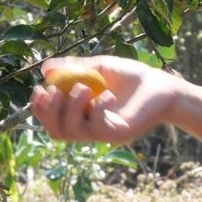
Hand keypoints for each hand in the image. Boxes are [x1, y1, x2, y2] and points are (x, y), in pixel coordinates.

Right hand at [30, 55, 183, 145]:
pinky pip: (97, 128)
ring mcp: (103, 134)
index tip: (39, 89)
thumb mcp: (99, 67)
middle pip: (57, 132)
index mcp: (82, 114)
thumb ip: (73, 67)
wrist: (162, 85)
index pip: (53, 120)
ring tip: (84, 87)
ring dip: (71, 109)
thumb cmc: (132, 77)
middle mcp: (89, 127)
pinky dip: (97, 110)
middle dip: (49, 113)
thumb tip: (45, 69)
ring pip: (73, 132)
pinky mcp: (118, 134)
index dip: (40, 109)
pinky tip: (107, 95)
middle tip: (55, 91)